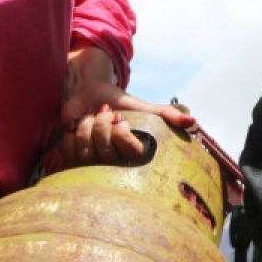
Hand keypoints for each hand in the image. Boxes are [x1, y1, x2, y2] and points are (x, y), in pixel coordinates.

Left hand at [57, 46, 194, 168]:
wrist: (86, 94)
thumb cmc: (116, 102)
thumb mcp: (141, 107)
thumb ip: (166, 114)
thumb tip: (193, 122)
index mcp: (134, 155)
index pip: (130, 149)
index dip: (121, 131)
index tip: (120, 118)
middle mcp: (115, 166)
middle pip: (103, 147)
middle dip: (100, 122)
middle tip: (103, 115)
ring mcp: (93, 166)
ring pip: (84, 148)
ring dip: (84, 125)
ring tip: (90, 120)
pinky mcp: (72, 163)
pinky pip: (68, 151)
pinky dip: (69, 131)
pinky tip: (75, 127)